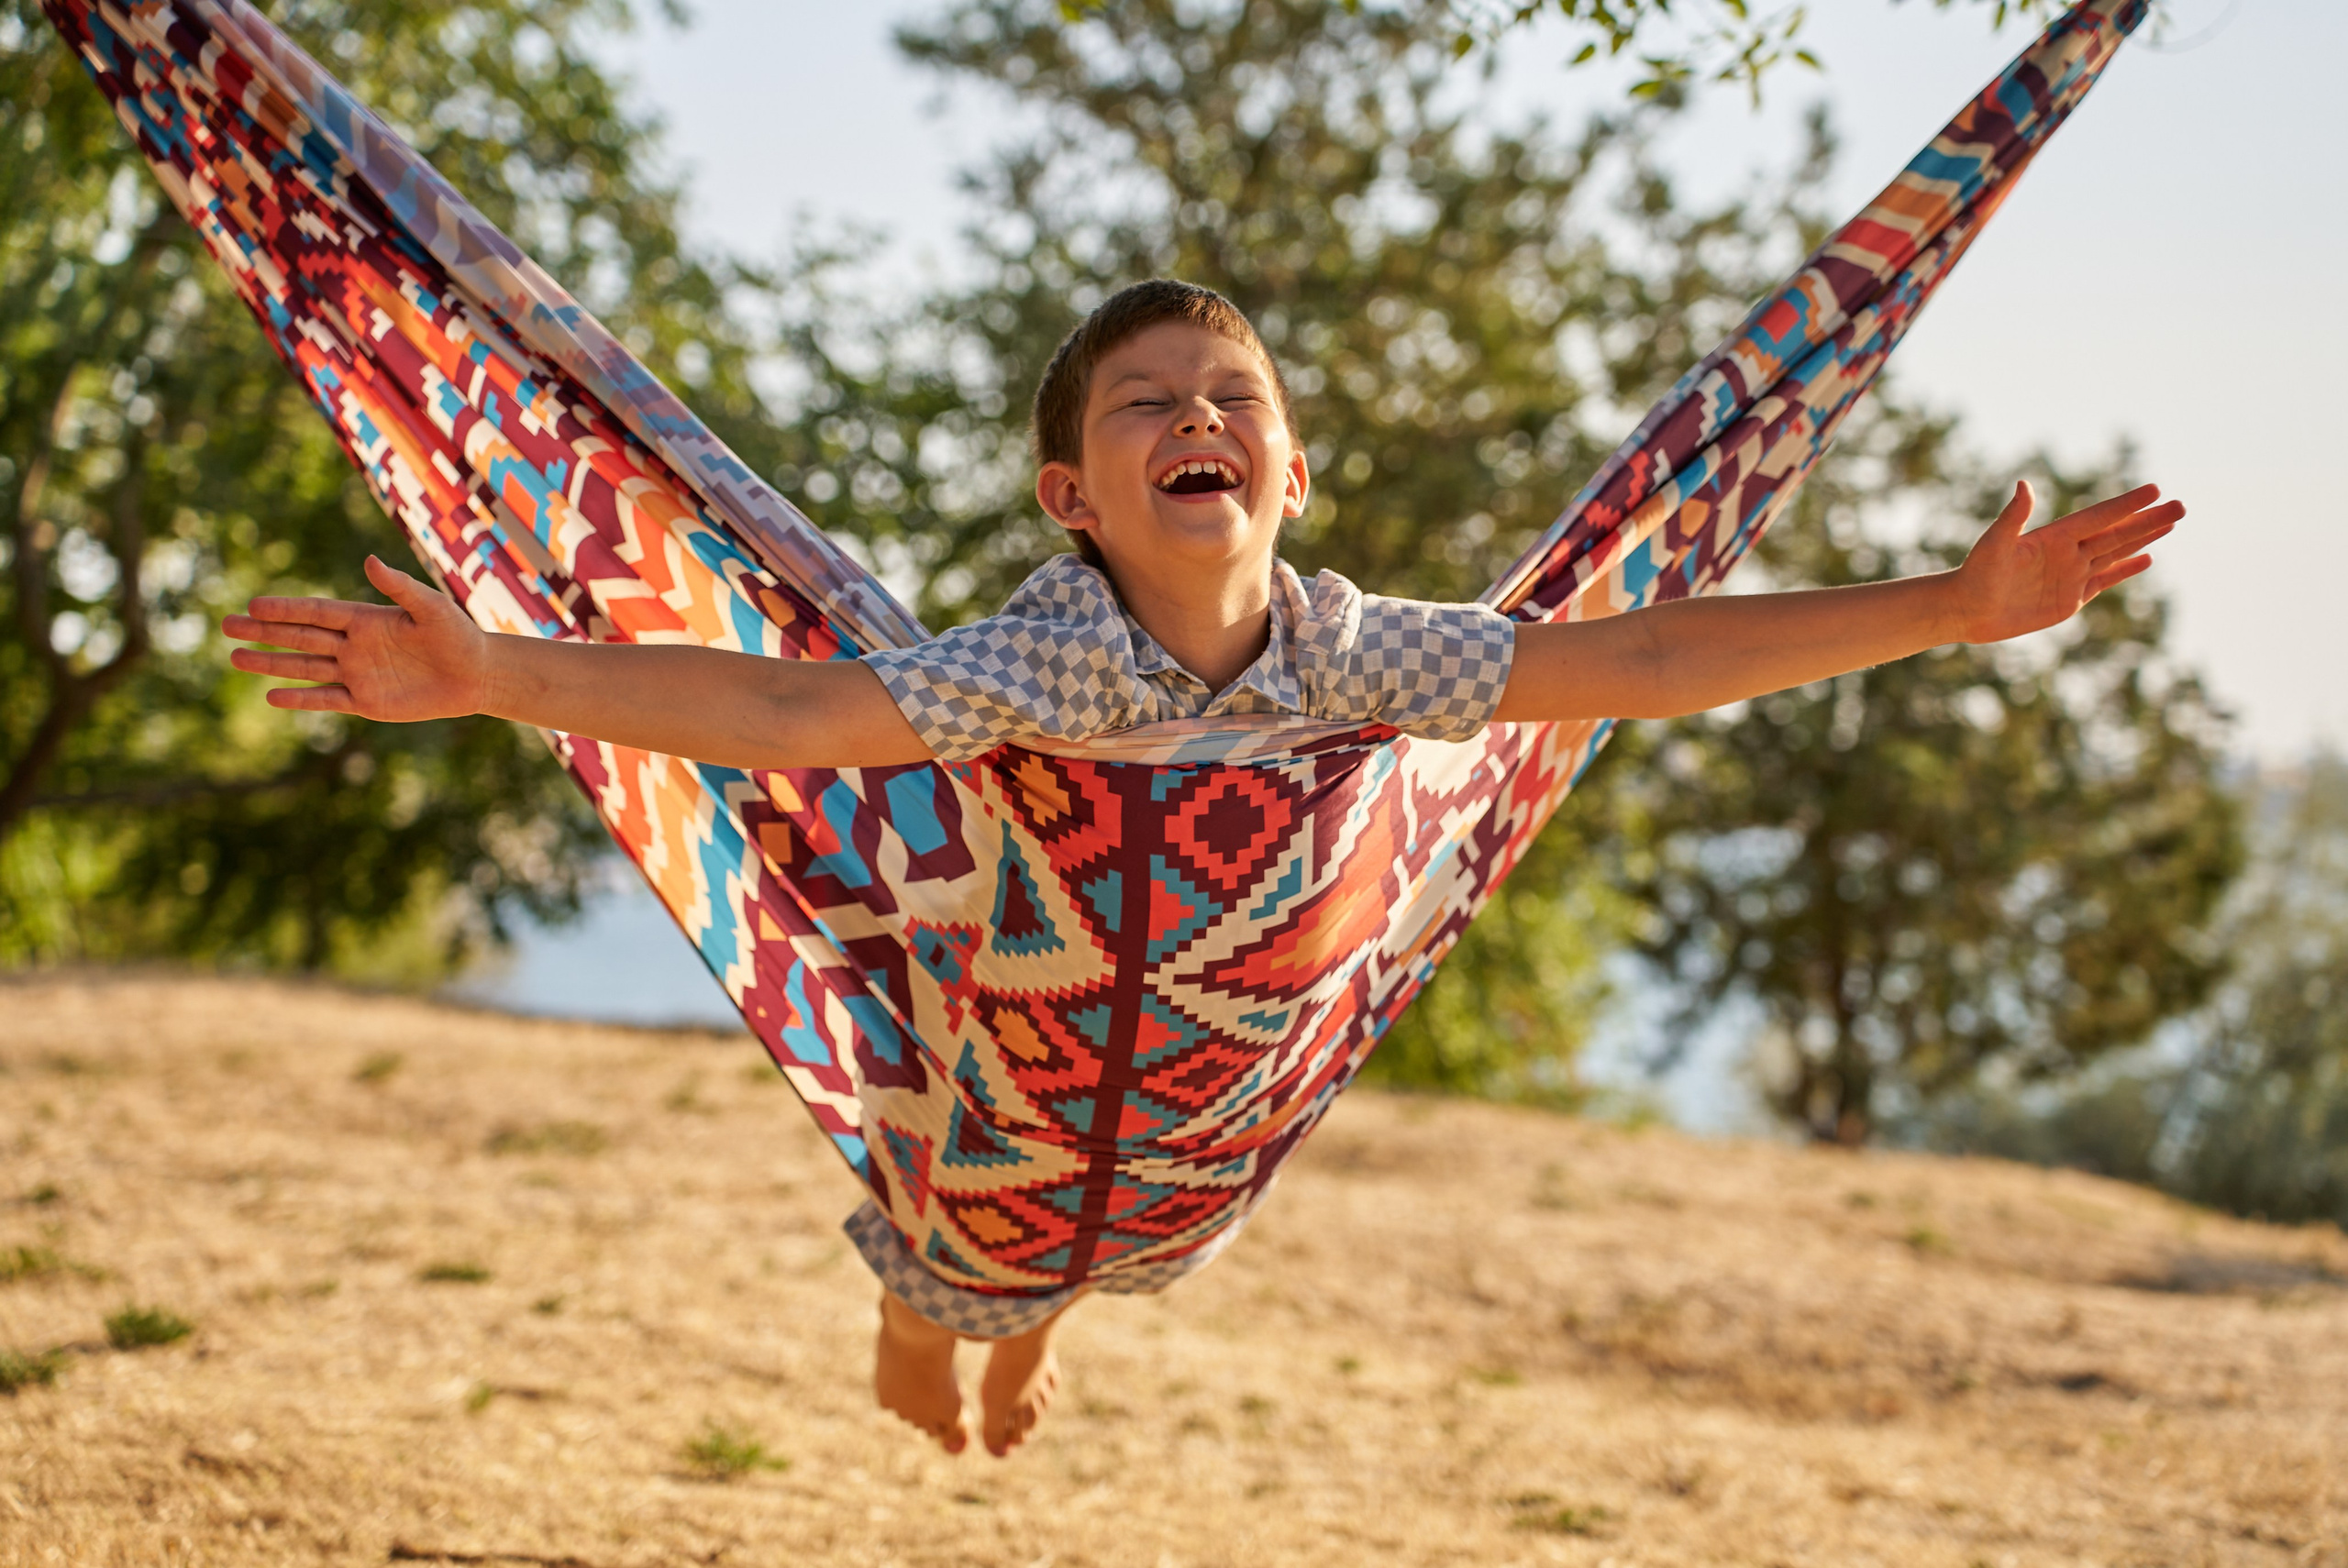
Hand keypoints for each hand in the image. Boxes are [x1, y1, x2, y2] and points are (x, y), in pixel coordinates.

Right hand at [224, 555, 489, 719]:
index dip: (286, 609)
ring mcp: (358, 673)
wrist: (478, 676)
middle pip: (300, 637)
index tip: (254, 605)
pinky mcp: (367, 701)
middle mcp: (354, 645)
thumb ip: (400, 587)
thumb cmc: (459, 636)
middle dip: (265, 632)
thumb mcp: (432, 608)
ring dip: (271, 663)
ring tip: (236, 658)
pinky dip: (301, 699)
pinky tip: (272, 696)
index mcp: (366, 619)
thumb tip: (370, 560)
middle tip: (227, 626)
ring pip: (306, 667)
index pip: (316, 612)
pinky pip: (327, 699)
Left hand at [1948, 480, 2182, 644]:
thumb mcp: (1994, 543)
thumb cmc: (1975, 574)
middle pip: (2117, 533)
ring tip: (2171, 522)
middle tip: (2181, 505)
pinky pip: (2105, 580)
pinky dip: (2126, 569)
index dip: (2126, 505)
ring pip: (2116, 553)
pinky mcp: (2070, 599)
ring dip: (2144, 539)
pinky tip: (2147, 558)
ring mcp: (2071, 575)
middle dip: (2148, 520)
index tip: (2154, 490)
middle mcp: (2067, 552)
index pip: (2099, 517)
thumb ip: (2013, 516)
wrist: (1966, 610)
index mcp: (2053, 536)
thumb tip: (2024, 484)